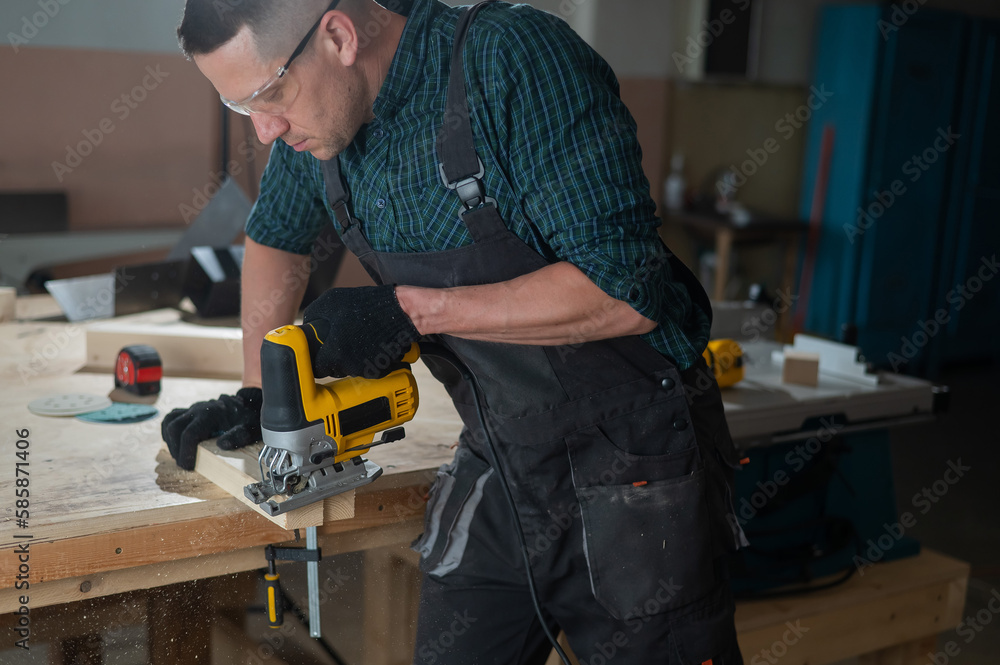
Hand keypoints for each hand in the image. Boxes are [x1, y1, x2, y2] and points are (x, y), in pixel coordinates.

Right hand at [161, 387, 262, 469]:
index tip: (189, 466)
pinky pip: (171, 418)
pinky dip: (169, 431)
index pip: (190, 433)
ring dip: (170, 440)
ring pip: (170, 421)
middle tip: (185, 464)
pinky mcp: (190, 411)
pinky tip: (176, 443)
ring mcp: (193, 409)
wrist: (248, 405)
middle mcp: (199, 409)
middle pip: (174, 427)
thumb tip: (222, 445)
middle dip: (176, 449)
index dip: (186, 452)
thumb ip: (239, 436)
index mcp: (212, 413)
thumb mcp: (250, 428)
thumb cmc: (248, 419)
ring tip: (180, 455)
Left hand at [302, 285, 419, 378]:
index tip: (319, 354)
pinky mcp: (380, 370)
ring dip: (351, 358)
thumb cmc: (368, 305)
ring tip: (358, 339)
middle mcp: (349, 365)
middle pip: (334, 369)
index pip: (317, 368)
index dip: (317, 360)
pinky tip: (370, 345)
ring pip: (350, 369)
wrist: (402, 312)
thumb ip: (314, 314)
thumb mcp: (332, 300)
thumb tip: (308, 324)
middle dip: (335, 358)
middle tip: (340, 341)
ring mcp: (366, 369)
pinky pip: (367, 368)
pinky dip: (367, 359)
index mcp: (335, 352)